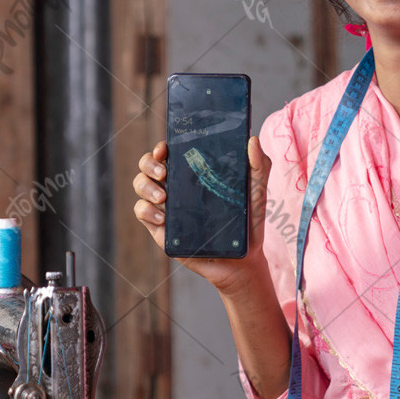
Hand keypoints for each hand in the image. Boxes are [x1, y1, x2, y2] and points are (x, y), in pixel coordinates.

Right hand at [132, 136, 271, 291]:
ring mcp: (166, 206)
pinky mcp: (161, 228)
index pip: (170, 152)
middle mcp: (176, 186)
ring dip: (146, 186)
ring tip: (163, 196)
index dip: (162, 146)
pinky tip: (163, 218)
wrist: (242, 259)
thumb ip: (259, 165)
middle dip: (149, 162)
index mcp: (193, 173)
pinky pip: (141, 212)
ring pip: (140, 185)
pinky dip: (147, 211)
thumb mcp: (257, 191)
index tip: (166, 147)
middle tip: (163, 172)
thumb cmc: (248, 222)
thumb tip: (253, 139)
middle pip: (148, 164)